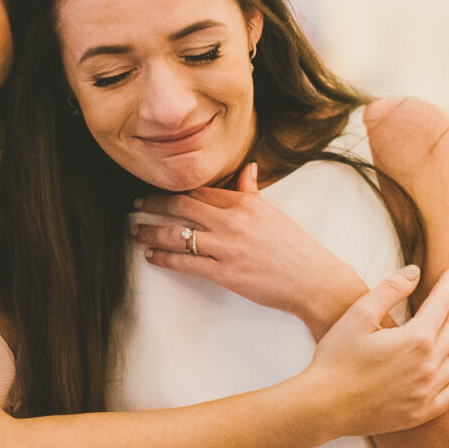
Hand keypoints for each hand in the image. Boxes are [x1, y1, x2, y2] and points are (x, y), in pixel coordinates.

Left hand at [134, 163, 365, 335]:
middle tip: (136, 205)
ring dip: (152, 232)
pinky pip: (186, 263)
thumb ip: (253, 191)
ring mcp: (227, 248)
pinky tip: (152, 255)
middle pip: (182, 206)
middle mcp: (232, 222)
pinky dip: (164, 258)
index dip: (173, 189)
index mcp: (244, 203)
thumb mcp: (274, 213)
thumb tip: (247, 168)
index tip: (157, 189)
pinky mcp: (225, 273)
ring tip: (137, 232)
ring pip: (178, 234)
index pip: (199, 190)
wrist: (312, 279)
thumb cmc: (295, 248)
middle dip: (154, 204)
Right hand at [308, 266, 448, 436]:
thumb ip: (390, 290)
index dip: (448, 287)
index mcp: (416, 339)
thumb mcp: (359, 314)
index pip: (439, 306)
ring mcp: (427, 391)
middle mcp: (429, 366)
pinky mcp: (421, 412)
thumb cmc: (336, 358)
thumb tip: (416, 272)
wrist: (324, 406)